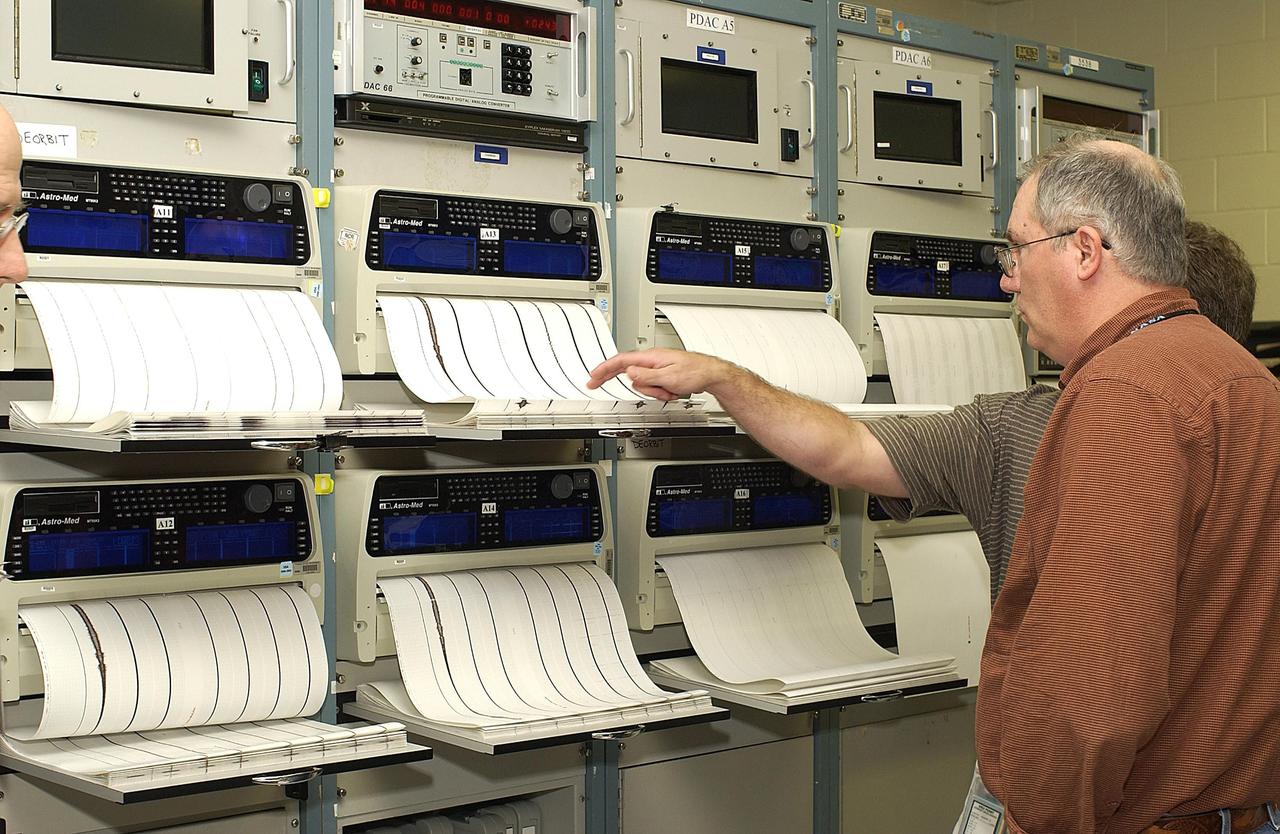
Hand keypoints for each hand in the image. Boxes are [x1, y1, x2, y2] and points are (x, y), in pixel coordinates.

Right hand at [587, 349, 734, 400]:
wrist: (710, 374)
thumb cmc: (694, 372)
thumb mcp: (668, 377)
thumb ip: (646, 376)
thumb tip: (629, 373)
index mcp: (650, 357)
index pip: (621, 362)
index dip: (604, 370)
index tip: (593, 377)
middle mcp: (652, 361)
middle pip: (632, 376)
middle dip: (643, 388)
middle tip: (642, 391)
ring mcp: (657, 368)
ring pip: (644, 385)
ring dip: (657, 392)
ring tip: (671, 390)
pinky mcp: (663, 375)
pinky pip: (654, 387)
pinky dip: (663, 392)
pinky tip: (674, 390)